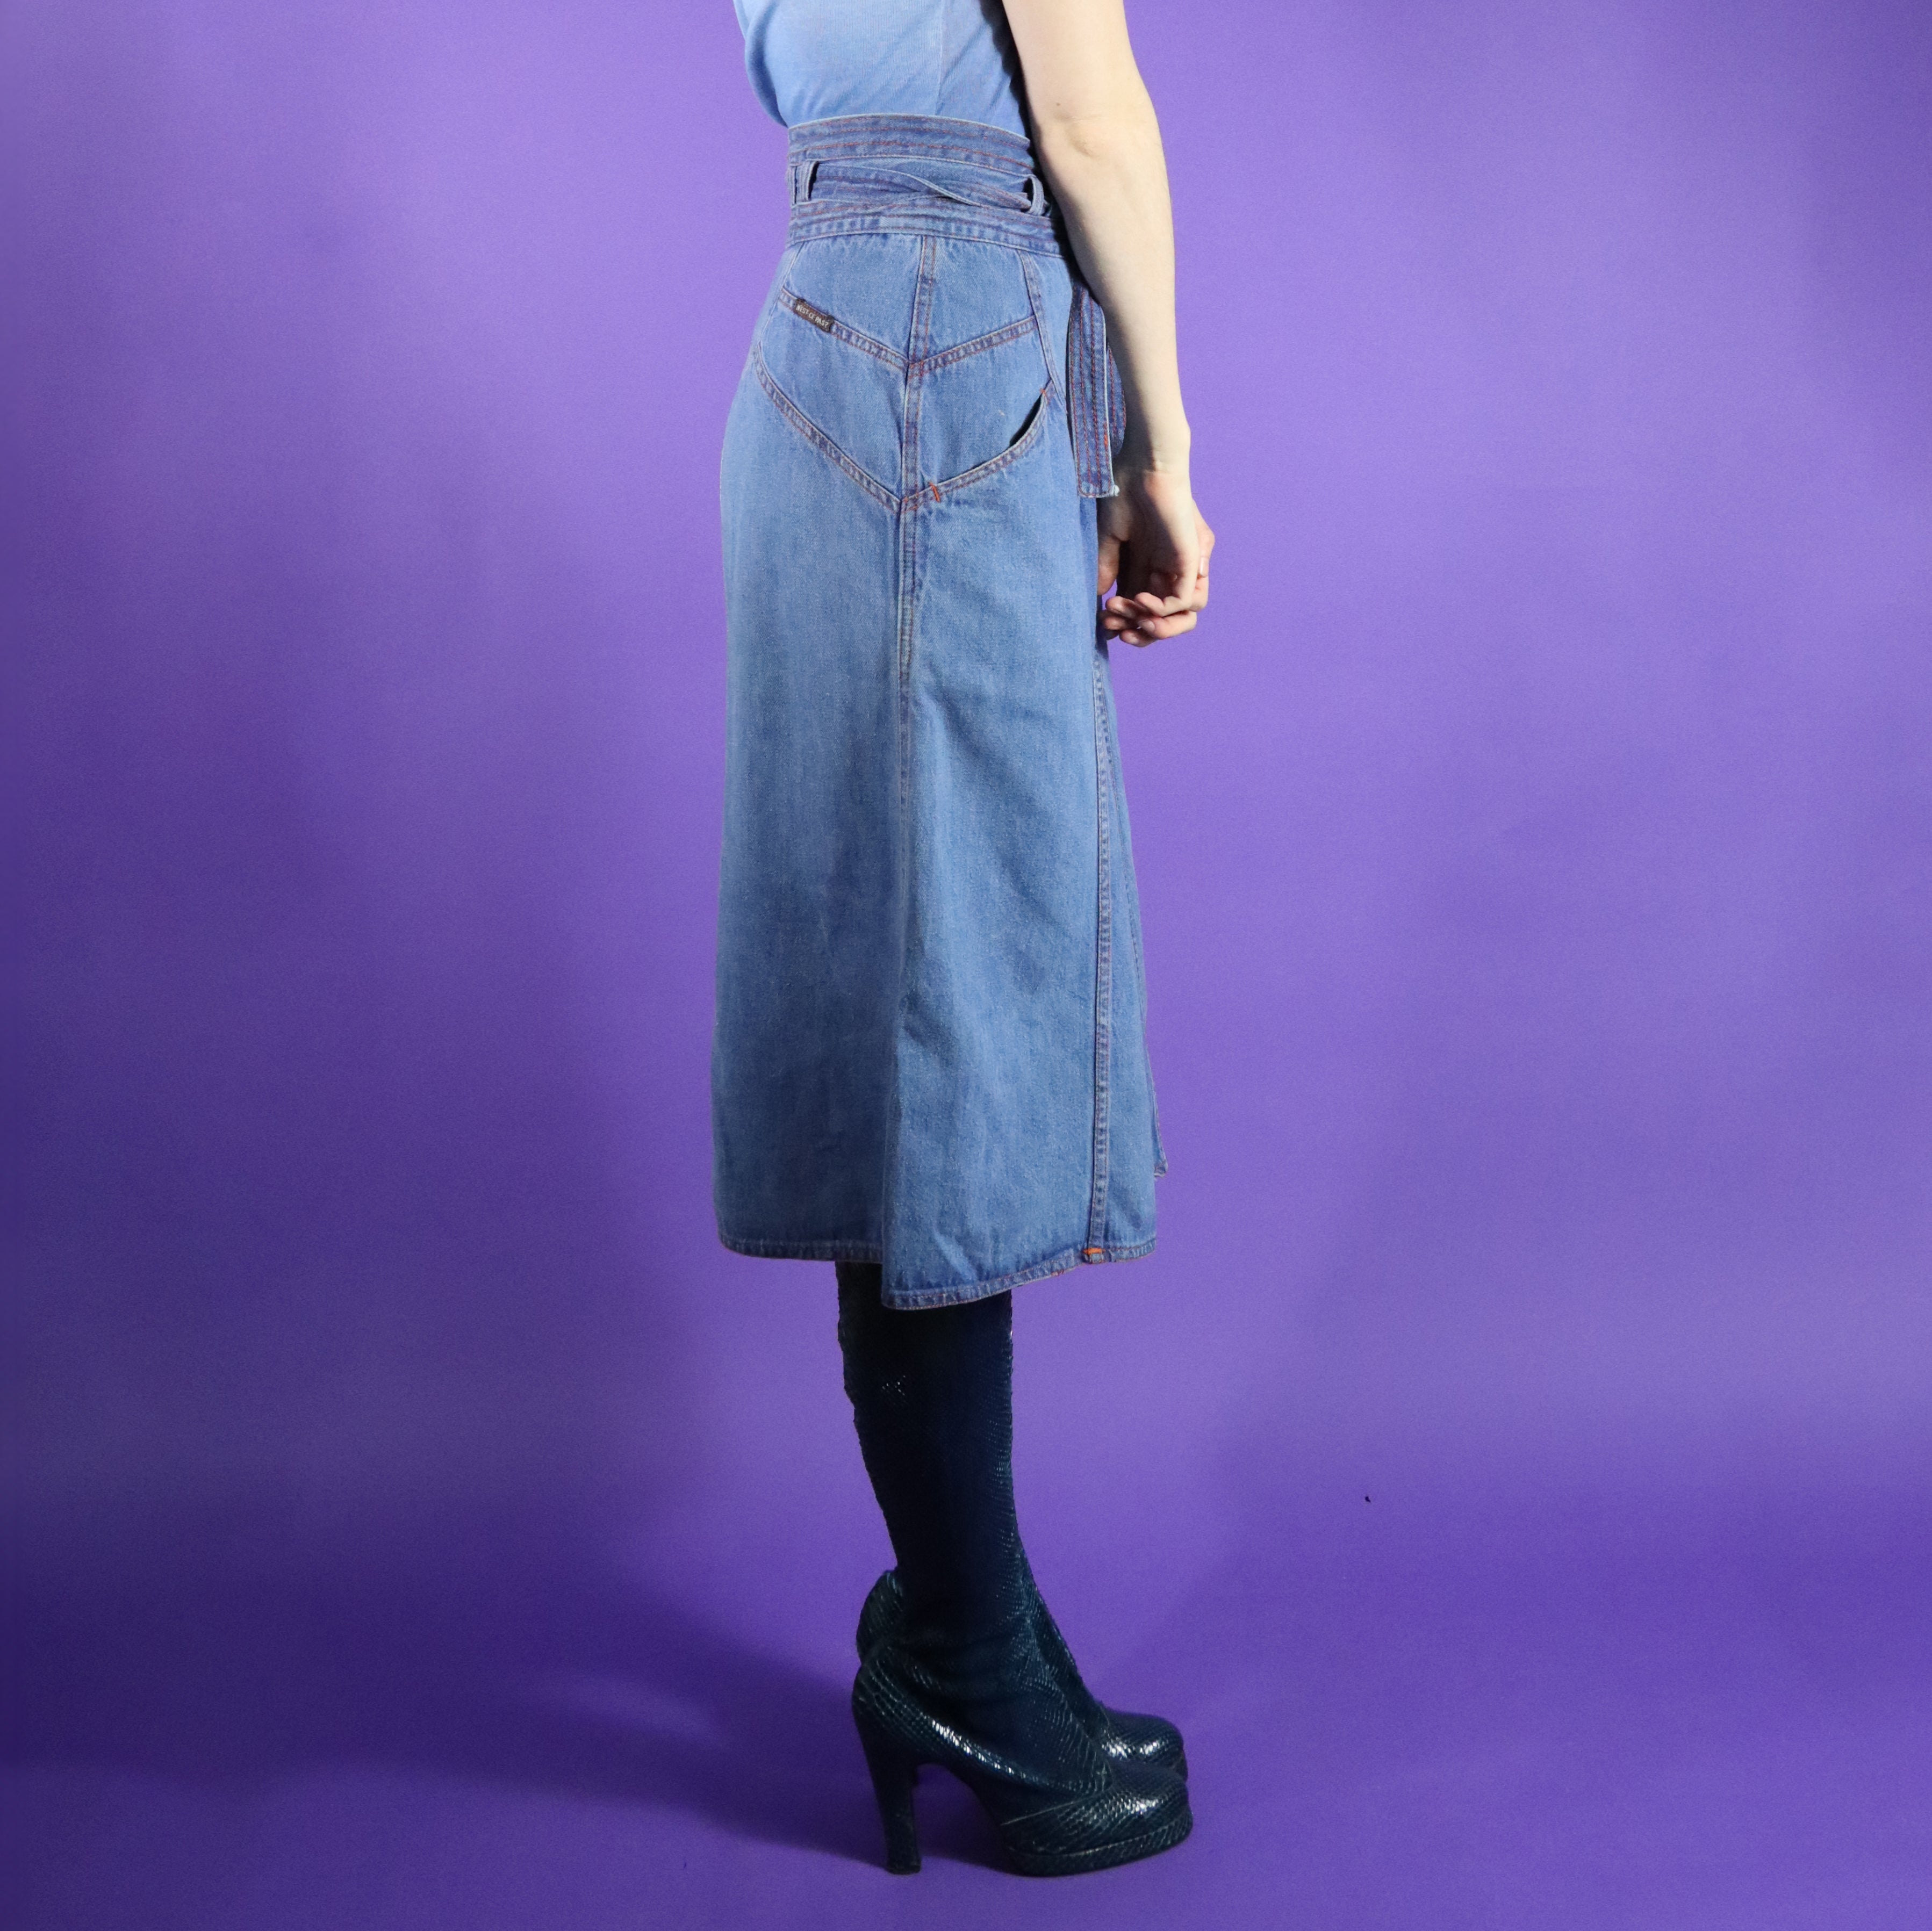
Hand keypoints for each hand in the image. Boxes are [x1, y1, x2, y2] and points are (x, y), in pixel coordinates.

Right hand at [1097, 468, 1213, 645]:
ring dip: (1154, 624)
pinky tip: (1141, 602)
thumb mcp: (1108, 540)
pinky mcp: (1190, 558)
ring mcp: (1180, 566)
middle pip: (1165, 620)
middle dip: (1139, 631)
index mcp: (1147, 568)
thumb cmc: (1124, 493)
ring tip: (1130, 617)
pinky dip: (1164, 608)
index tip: (1103, 625)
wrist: (1143, 466)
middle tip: (1114, 626)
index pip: (1143, 610)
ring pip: (1182, 616)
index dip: (1125, 624)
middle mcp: (1167, 571)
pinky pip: (1186, 598)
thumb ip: (1107, 570)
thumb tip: (1100, 603)